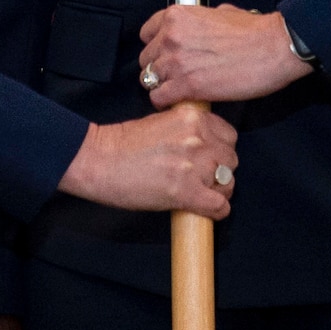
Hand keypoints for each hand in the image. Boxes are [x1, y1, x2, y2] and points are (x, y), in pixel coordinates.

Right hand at [57, 105, 237, 217]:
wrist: (98, 160)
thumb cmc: (122, 143)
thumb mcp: (162, 122)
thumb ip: (188, 130)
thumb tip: (207, 147)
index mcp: (193, 118)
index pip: (230, 135)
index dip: (221, 149)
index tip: (211, 158)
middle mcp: (198, 139)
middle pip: (231, 160)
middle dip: (221, 170)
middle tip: (204, 179)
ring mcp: (194, 166)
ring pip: (228, 183)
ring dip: (218, 191)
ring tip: (202, 195)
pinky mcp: (185, 192)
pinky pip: (218, 206)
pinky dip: (216, 211)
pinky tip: (204, 210)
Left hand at [137, 4, 310, 107]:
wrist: (274, 47)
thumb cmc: (255, 31)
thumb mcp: (222, 12)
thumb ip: (201, 20)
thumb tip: (200, 28)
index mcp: (177, 16)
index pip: (146, 34)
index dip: (157, 47)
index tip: (166, 55)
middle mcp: (170, 37)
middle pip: (146, 59)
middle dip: (159, 68)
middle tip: (176, 75)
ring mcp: (176, 62)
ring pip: (149, 80)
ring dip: (163, 86)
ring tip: (179, 90)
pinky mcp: (186, 86)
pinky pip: (159, 98)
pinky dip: (167, 102)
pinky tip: (181, 101)